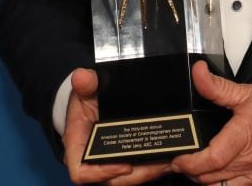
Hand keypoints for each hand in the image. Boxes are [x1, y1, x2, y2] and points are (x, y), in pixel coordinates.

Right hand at [62, 68, 171, 184]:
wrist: (98, 98)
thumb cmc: (88, 97)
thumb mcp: (87, 87)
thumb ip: (86, 83)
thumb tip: (82, 76)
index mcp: (79, 146)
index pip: (82, 171)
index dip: (102, 173)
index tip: (125, 166)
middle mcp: (95, 159)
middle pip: (113, 178)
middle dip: (137, 173)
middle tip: (158, 163)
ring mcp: (112, 161)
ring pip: (131, 176)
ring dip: (150, 170)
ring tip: (169, 160)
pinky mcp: (129, 158)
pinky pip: (141, 167)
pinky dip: (156, 164)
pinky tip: (172, 156)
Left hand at [170, 61, 251, 185]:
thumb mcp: (249, 93)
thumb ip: (218, 87)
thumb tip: (197, 72)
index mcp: (245, 135)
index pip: (211, 159)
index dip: (189, 163)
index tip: (178, 159)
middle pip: (209, 178)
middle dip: (190, 172)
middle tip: (182, 161)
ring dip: (204, 181)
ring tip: (197, 169)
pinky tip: (217, 176)